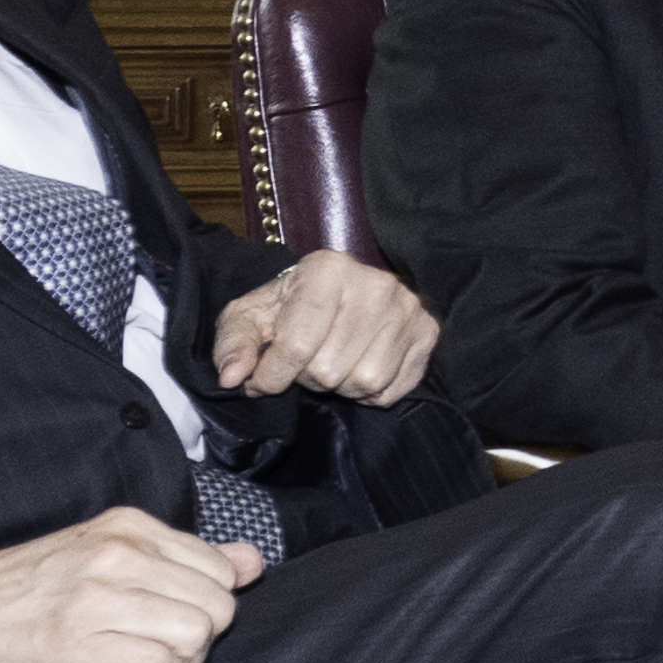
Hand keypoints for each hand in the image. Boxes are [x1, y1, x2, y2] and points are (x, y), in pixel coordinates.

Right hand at [0, 506, 262, 662]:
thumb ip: (177, 558)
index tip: (174, 624)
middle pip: (217, 603)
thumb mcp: (98, 558)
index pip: (219, 567)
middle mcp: (116, 554)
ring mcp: (98, 597)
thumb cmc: (17, 598)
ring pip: (198, 633)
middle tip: (166, 655)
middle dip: (203, 640)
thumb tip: (252, 560)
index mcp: (124, 528)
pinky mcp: (81, 644)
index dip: (207, 606)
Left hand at [209, 249, 435, 404]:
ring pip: (363, 382)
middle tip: (303, 361)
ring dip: (338, 386)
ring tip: (331, 363)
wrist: (338, 295)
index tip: (260, 380)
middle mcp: (376, 284)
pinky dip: (367, 393)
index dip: (272, 375)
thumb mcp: (250, 316)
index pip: (298, 344)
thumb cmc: (289, 306)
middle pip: (328, 369)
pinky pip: (390, 391)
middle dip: (305, 378)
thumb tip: (233, 376)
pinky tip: (357, 367)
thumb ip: (234, 343)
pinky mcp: (428, 335)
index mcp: (327, 269)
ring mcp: (409, 310)